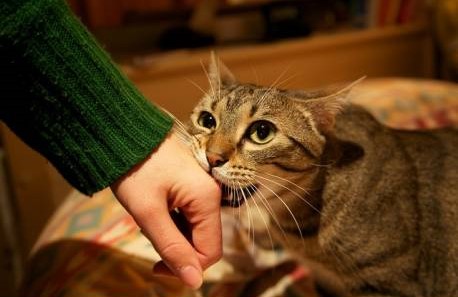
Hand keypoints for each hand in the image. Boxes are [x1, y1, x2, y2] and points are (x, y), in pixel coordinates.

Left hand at [111, 132, 221, 288]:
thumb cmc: (135, 170)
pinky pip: (188, 215)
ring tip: (147, 222)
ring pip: (194, 229)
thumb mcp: (149, 213)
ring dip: (172, 235)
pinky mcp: (192, 186)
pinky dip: (172, 221)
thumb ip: (172, 248)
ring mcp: (203, 188)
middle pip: (203, 240)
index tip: (157, 268)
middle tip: (148, 239)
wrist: (125, 133)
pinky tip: (154, 212)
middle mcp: (211, 194)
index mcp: (207, 200)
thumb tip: (195, 283)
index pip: (211, 251)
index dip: (187, 267)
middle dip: (177, 249)